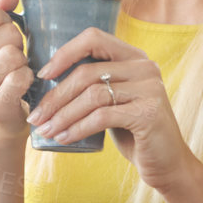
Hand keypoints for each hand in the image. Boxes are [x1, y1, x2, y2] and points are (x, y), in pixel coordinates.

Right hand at [0, 0, 34, 141]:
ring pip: (14, 55)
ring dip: (22, 61)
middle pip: (7, 33)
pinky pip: (21, 77)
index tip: (2, 36)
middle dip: (17, 42)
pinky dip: (27, 78)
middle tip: (10, 57)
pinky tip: (21, 85)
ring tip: (15, 70)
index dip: (6, 20)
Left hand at [26, 28, 198, 191]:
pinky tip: (64, 139)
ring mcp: (150, 88)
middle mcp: (145, 67)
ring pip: (92, 96)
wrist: (166, 163)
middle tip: (36, 116)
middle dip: (55, 96)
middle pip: (87, 72)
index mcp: (134, 57)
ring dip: (63, 116)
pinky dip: (78, 129)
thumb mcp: (114, 102)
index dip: (64, 53)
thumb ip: (94, 85)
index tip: (43, 76)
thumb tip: (45, 81)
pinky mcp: (148, 113)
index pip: (94, 38)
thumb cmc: (133, 132)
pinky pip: (102, 117)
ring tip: (46, 131)